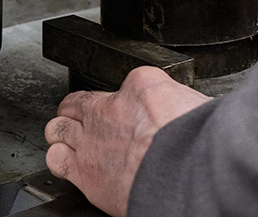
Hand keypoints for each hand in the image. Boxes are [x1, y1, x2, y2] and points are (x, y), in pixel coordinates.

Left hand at [44, 67, 211, 216]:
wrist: (181, 174)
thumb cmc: (195, 143)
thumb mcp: (200, 107)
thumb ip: (186, 108)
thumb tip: (193, 114)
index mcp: (142, 86)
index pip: (128, 83)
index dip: (128, 98)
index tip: (135, 109)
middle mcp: (110, 108)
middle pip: (78, 101)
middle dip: (81, 110)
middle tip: (90, 119)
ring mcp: (91, 139)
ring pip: (58, 128)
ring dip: (64, 132)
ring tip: (72, 140)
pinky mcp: (82, 170)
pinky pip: (56, 158)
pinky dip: (60, 158)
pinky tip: (70, 163)